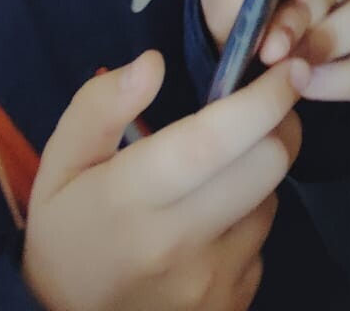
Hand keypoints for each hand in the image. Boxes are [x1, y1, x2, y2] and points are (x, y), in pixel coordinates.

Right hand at [22, 52, 302, 310]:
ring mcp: (208, 282)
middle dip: (279, 125)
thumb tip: (153, 63)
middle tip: (265, 111)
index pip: (212, 140)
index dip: (262, 99)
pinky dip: (249, 222)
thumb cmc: (68, 235)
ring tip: (220, 177)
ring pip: (270, 201)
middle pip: (267, 165)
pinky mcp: (230, 306)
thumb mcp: (61, 166)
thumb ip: (100, 108)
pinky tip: (214, 226)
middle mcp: (177, 243)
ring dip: (259, 177)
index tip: (289, 69)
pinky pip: (262, 245)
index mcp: (130, 199)